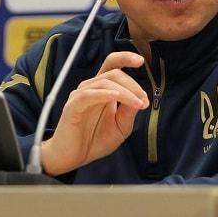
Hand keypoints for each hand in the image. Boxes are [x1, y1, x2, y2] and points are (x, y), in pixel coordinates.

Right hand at [41, 51, 149, 175]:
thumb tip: (142, 98)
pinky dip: (104, 94)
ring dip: (125, 92)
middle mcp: (92, 88)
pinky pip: (89, 95)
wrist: (73, 158)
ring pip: (105, 82)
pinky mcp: (73, 106)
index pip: (113, 65)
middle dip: (133, 85)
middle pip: (114, 73)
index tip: (141, 61)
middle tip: (144, 100)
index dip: (125, 58)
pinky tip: (115, 97)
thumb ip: (129, 111)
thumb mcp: (121, 126)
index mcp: (103, 89)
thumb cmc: (94, 140)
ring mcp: (81, 95)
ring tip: (137, 104)